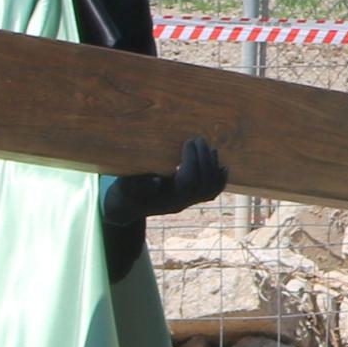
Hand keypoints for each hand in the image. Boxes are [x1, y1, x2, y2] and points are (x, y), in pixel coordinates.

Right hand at [112, 137, 227, 220]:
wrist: (125, 207)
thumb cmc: (124, 192)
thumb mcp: (125, 186)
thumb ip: (137, 183)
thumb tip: (155, 181)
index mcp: (166, 198)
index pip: (189, 181)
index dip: (192, 160)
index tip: (188, 141)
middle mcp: (179, 202)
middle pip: (202, 184)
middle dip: (204, 159)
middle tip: (200, 139)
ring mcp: (185, 202)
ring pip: (208, 190)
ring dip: (212, 167)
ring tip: (211, 148)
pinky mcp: (188, 199)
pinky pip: (209, 194)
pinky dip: (219, 181)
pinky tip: (223, 167)